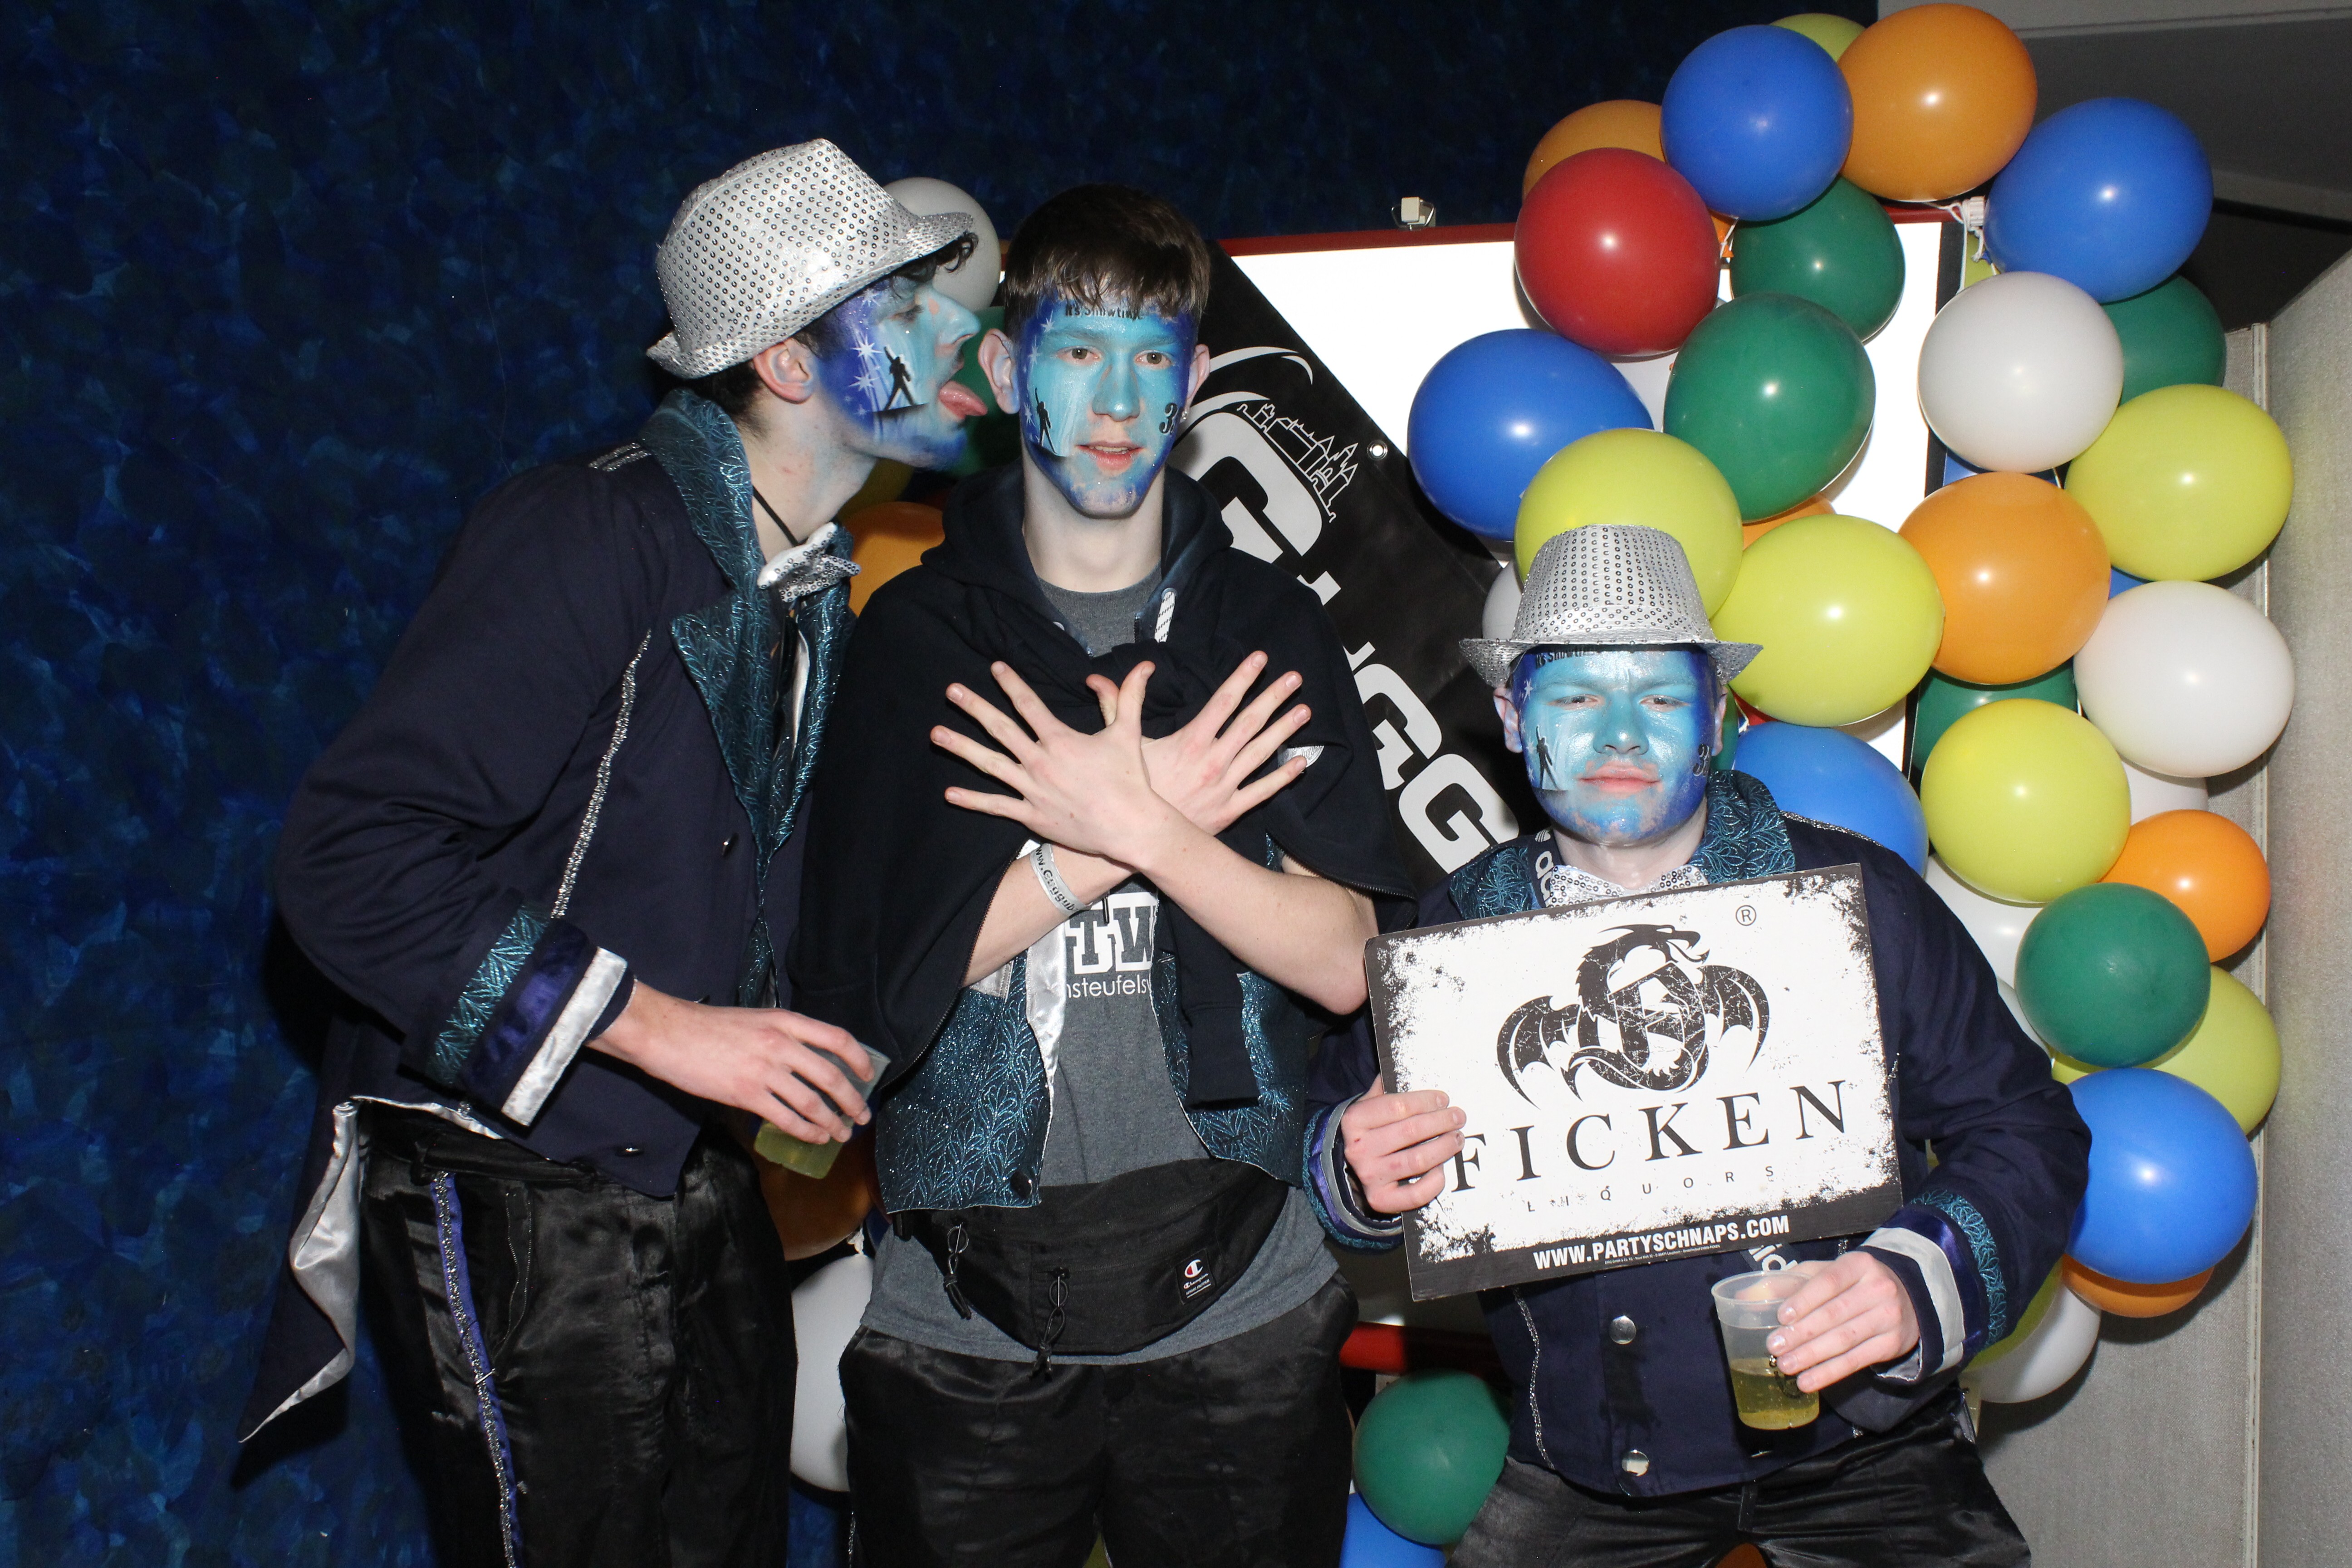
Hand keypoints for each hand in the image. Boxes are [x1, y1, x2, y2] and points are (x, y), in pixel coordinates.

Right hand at [593, 983, 872, 1144]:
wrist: (669, 1034)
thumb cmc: (708, 1027)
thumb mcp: (755, 1020)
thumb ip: (783, 1036)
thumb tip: (807, 1059)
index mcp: (785, 1021)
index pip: (837, 1038)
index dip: (859, 1059)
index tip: (868, 1075)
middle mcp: (781, 1044)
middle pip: (831, 1076)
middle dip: (852, 1101)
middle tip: (862, 1116)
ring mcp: (765, 1070)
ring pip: (813, 1103)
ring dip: (832, 1122)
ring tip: (841, 1134)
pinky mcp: (747, 1095)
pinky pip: (787, 1119)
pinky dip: (806, 1132)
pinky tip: (814, 1138)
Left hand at [934, 661, 1182, 867]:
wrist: (1132, 827)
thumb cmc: (1131, 780)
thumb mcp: (1129, 733)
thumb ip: (1129, 697)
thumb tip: (1144, 666)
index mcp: (1060, 740)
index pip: (1029, 704)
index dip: (1011, 683)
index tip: (995, 667)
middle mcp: (1040, 762)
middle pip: (1000, 728)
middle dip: (973, 706)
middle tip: (951, 690)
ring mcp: (1033, 790)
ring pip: (990, 765)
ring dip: (961, 747)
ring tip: (936, 734)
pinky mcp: (1032, 816)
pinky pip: (997, 807)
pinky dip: (972, 801)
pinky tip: (950, 793)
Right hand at [1106, 651, 1313, 836]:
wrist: (1134, 839)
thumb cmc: (1128, 790)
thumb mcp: (1119, 745)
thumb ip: (1116, 706)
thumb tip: (1098, 678)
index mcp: (1189, 741)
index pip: (1223, 701)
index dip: (1243, 677)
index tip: (1261, 658)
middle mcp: (1212, 761)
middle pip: (1250, 722)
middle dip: (1273, 697)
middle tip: (1295, 678)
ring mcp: (1224, 787)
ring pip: (1261, 753)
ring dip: (1285, 730)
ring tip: (1305, 711)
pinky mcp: (1229, 811)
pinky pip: (1262, 792)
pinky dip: (1283, 778)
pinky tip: (1301, 763)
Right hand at [1339, 1081, 1465, 1213]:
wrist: (1341, 1167)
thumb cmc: (1365, 1130)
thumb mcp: (1367, 1105)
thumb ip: (1385, 1088)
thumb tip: (1405, 1066)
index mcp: (1356, 1120)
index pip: (1398, 1106)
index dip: (1426, 1101)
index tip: (1444, 1099)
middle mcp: (1360, 1148)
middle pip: (1412, 1131)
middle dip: (1442, 1121)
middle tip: (1459, 1116)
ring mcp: (1369, 1176)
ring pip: (1417, 1161)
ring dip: (1444, 1148)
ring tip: (1457, 1138)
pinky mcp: (1380, 1199)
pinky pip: (1414, 1194)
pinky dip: (1433, 1182)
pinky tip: (1442, 1169)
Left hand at [1766, 1252, 1920, 1391]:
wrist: (1908, 1299)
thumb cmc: (1854, 1284)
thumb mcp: (1827, 1273)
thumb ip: (1791, 1281)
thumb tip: (1748, 1295)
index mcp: (1859, 1264)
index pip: (1828, 1281)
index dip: (1804, 1300)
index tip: (1781, 1317)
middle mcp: (1878, 1288)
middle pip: (1834, 1314)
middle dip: (1801, 1333)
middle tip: (1774, 1346)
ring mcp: (1888, 1317)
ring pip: (1844, 1340)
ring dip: (1811, 1356)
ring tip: (1785, 1365)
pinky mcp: (1892, 1343)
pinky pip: (1856, 1361)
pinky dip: (1829, 1373)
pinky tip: (1807, 1381)